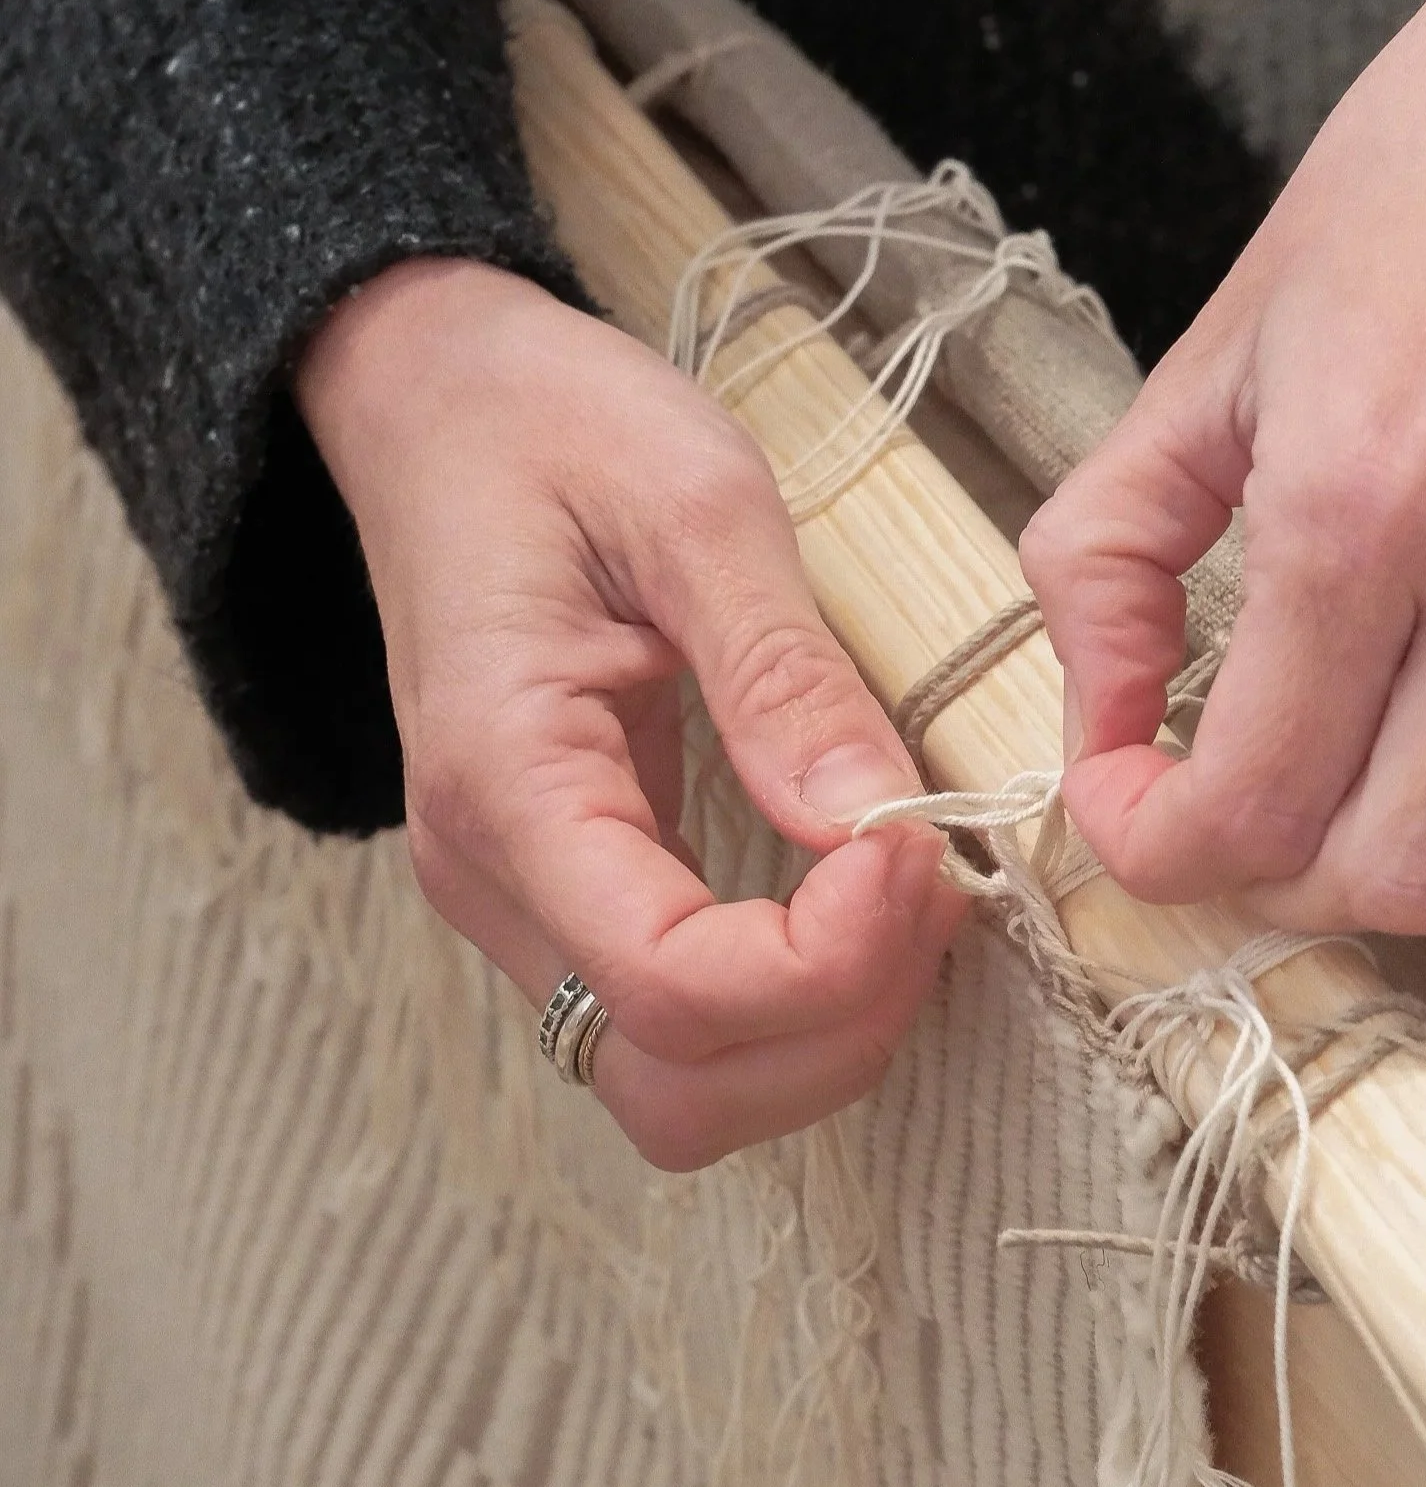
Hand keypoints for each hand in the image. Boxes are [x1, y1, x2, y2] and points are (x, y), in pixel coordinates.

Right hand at [297, 259, 957, 1167]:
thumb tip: (878, 824)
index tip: (916, 846)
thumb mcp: (694, 503)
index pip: (669, 989)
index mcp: (508, 782)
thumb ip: (782, 674)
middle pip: (675, 1088)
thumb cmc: (551, 426)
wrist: (434, 398)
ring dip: (820, 1029)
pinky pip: (676, 1016)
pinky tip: (859, 897)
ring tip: (909, 887)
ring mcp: (520, 897)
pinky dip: (789, 998)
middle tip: (931, 880)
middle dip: (835, 1026)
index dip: (826, 963)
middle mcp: (493, 878)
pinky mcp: (563, 885)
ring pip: (677, 1083)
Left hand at [1020, 0, 1425, 933]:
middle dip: (1271, 879)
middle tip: (1226, 801)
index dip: (1154, 852)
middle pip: (1381, 876)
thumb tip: (1091, 720)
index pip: (1247, 801)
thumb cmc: (1415, 178)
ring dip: (1398, 860)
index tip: (1126, 805)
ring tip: (1345, 771)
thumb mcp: (1214, 346)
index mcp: (1349, 504)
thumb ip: (1109, 544)